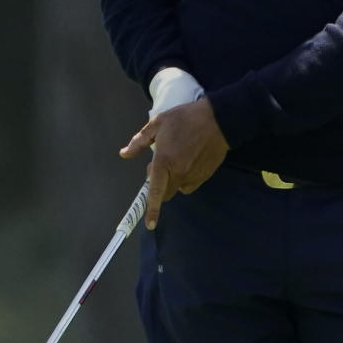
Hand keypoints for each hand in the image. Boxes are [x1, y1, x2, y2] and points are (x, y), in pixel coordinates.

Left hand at [120, 97, 228, 228]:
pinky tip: (189, 161)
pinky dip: (185, 178)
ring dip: (173, 180)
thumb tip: (124, 154)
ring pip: (178, 188)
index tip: (150, 224)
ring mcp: (194, 176)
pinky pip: (190, 184)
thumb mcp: (158, 123)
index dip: (152, 209)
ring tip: (177, 158)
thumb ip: (140, 141)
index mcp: (165, 161)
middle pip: (165, 193)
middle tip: (161, 165)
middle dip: (160, 186)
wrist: (218, 119)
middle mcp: (179, 173)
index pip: (156, 191)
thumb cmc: (185, 118)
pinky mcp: (204, 176)